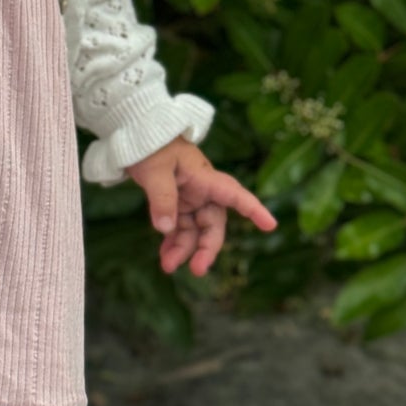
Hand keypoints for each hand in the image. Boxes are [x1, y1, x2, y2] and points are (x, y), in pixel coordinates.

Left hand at [125, 137, 276, 278]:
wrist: (136, 135)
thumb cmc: (150, 145)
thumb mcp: (155, 170)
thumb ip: (162, 198)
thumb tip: (166, 228)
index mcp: (205, 177)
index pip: (234, 194)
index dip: (253, 209)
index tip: (270, 225)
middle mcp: (202, 190)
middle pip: (213, 223)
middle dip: (206, 248)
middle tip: (197, 270)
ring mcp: (189, 198)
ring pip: (194, 231)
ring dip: (184, 249)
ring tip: (167, 266)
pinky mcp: (176, 203)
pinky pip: (179, 228)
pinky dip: (173, 242)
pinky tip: (165, 256)